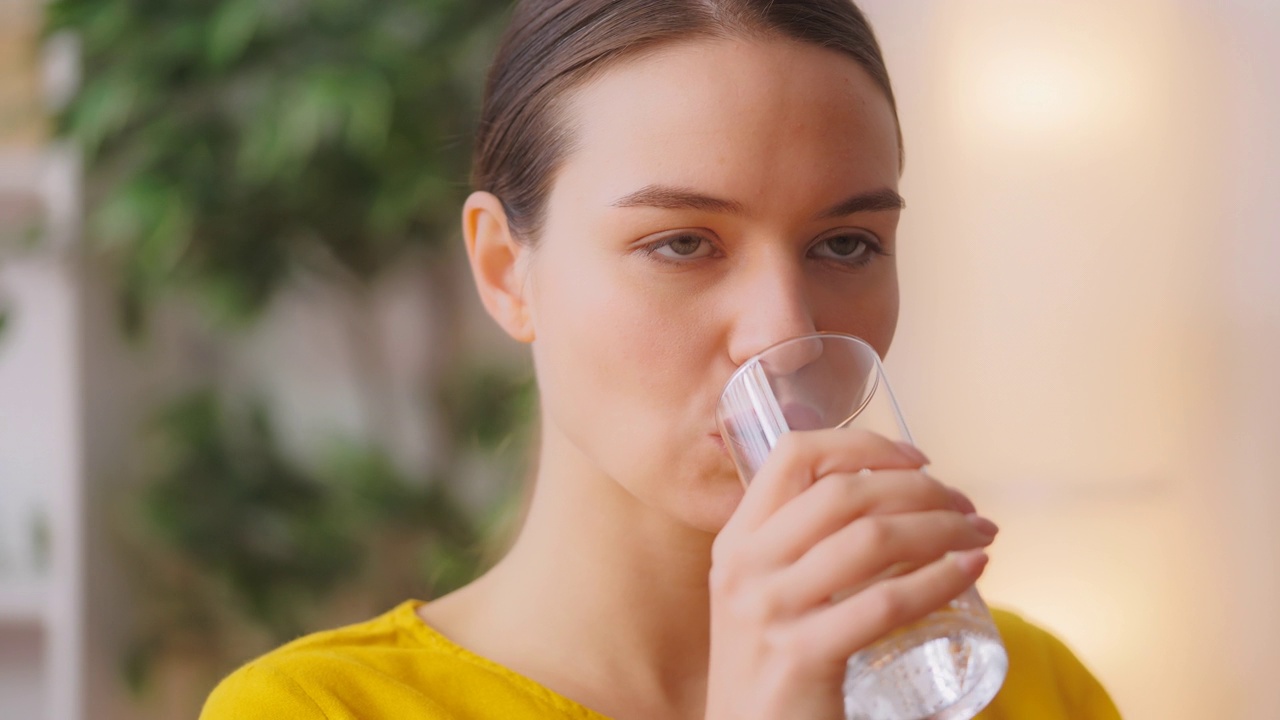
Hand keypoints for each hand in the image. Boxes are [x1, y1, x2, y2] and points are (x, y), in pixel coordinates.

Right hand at [704, 429, 996, 719]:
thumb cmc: (773, 666)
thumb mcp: (764, 592)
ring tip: (980, 534)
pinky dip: (941, 578)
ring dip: (942, 527)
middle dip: (921, 489)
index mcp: (736, 539)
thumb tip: (892, 499)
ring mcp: (768, 611)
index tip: (916, 459)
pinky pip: (885, 602)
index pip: (794, 455)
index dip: (862, 443)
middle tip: (965, 506)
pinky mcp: (799, 656)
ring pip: (872, 539)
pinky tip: (972, 570)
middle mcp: (744, 566)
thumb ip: (800, 547)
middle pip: (845, 493)